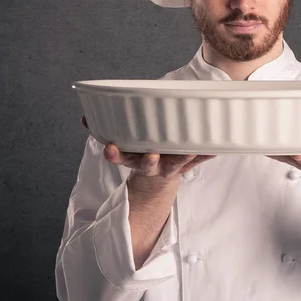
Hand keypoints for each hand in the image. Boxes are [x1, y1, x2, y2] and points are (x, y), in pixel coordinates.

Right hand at [81, 115, 215, 183]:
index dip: (115, 154)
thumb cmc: (140, 154)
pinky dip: (206, 155)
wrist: (157, 183)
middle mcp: (151, 165)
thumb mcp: (122, 147)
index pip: (121, 157)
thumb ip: (103, 131)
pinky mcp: (186, 166)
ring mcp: (169, 167)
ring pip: (175, 164)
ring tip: (189, 151)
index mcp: (134, 159)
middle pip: (148, 165)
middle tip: (150, 155)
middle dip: (148, 160)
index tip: (109, 148)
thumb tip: (85, 117)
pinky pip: (198, 161)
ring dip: (182, 157)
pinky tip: (216, 149)